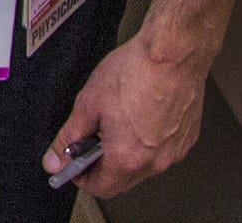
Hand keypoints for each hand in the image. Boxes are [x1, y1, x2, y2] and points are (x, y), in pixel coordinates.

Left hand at [44, 31, 207, 197]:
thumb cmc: (136, 72)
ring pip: (144, 166)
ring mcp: (174, 151)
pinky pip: (162, 150)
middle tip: (92, 137)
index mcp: (127, 158)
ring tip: (116, 120)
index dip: (81, 177)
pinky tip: (139, 115)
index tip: (74, 163)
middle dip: (103, 164)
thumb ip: (69, 137)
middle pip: (123, 180)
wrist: (174, 53)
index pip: (101, 188)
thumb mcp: (88, 103)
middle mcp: (155, 162)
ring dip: (126, 152)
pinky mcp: (187, 138)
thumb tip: (54, 159)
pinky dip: (147, 141)